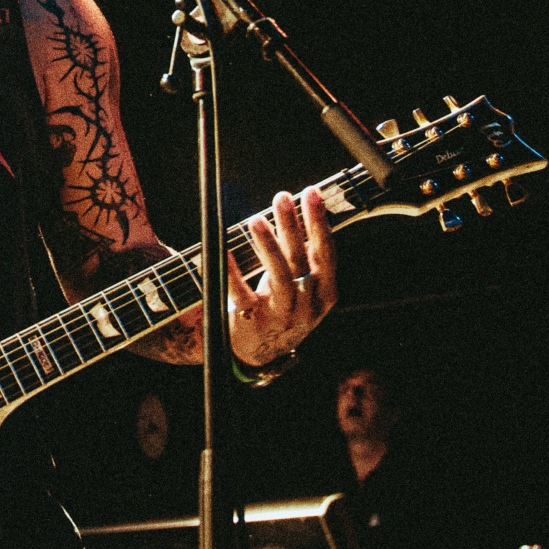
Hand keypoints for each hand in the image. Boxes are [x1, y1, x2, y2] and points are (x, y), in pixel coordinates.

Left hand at [227, 186, 336, 368]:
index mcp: (325, 293)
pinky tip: (223, 251)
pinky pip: (243, 295)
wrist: (262, 354)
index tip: (312, 194)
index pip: (326, 252)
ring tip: (256, 220)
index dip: (319, 223)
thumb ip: (302, 252)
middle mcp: (308, 305)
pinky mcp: (255, 324)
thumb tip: (296, 206)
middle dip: (293, 226)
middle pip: (301, 260)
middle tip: (282, 197)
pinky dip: (233, 273)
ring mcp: (283, 316)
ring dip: (268, 246)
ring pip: (280, 277)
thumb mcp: (301, 285)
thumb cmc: (282, 307)